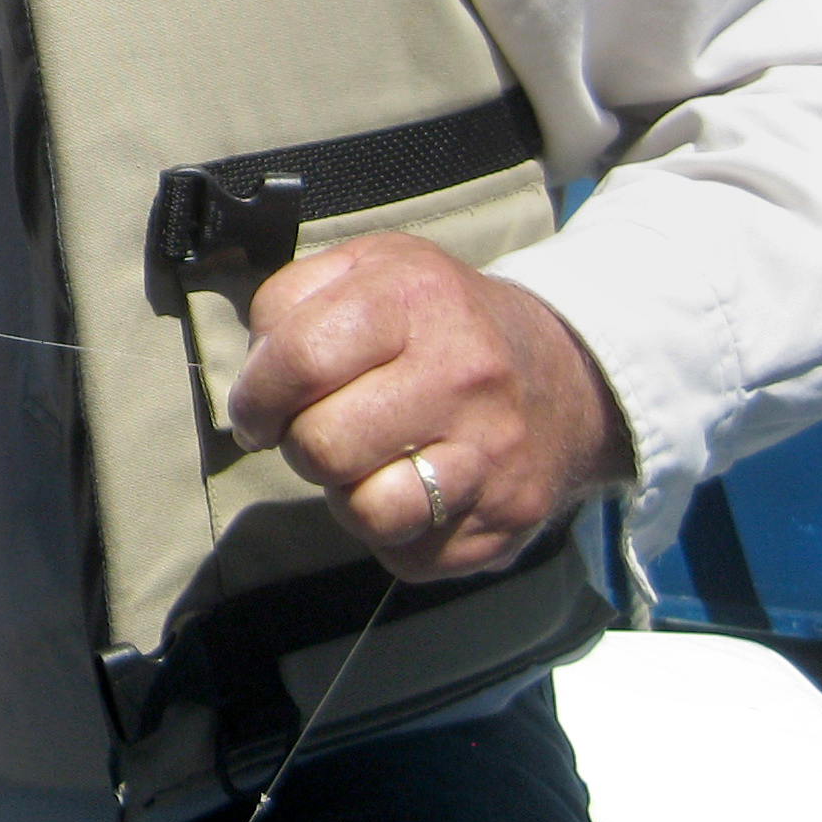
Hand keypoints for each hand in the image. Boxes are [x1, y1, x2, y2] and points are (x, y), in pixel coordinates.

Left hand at [225, 233, 633, 582]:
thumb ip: (291, 300)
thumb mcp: (368, 267)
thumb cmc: (436, 320)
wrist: (565, 373)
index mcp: (415, 299)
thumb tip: (255, 379)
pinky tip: (411, 489)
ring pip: (365, 512)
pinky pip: (407, 554)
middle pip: (322, 445)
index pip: (300, 359)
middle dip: (299, 444)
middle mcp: (463, 375)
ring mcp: (492, 456)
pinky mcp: (504, 523)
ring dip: (344, 494)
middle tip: (320, 427)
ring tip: (364, 461)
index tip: (259, 408)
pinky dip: (392, 532)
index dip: (256, 395)